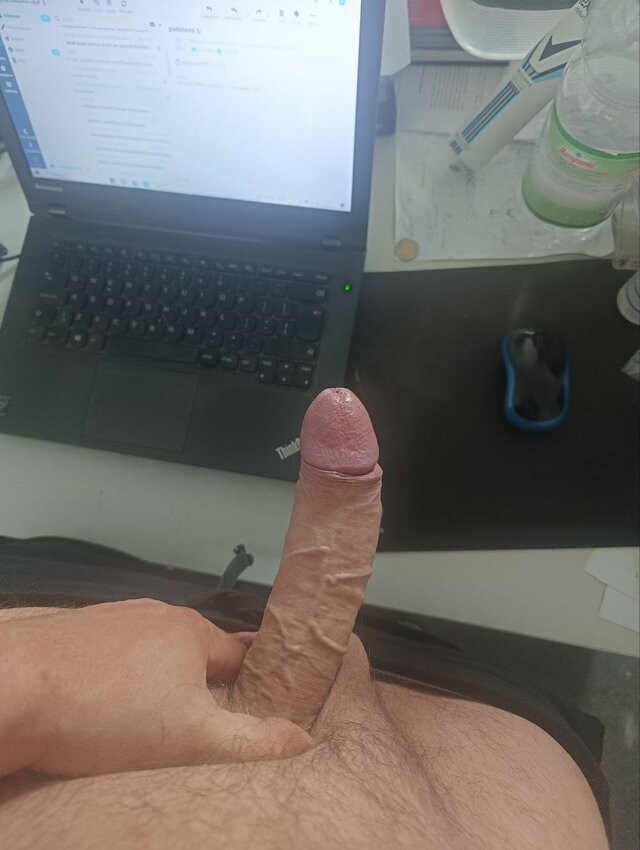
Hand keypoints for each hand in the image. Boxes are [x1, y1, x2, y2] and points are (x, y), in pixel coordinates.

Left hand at [0, 599, 310, 777]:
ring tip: (154, 712)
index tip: (266, 685)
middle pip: (193, 650)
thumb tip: (303, 740)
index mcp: (191, 632)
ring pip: (151, 650)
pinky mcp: (75, 633)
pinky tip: (107, 701)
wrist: (13, 690)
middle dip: (202, 679)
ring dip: (158, 677)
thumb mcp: (194, 739)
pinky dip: (119, 676)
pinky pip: (113, 655)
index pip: (238, 652)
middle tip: (205, 714)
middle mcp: (155, 614)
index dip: (253, 673)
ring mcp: (112, 619)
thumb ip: (253, 740)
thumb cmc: (107, 712)